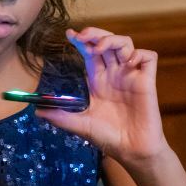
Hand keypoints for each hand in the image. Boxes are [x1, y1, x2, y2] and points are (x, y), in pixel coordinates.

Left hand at [36, 28, 170, 167]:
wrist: (131, 151)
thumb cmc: (109, 138)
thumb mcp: (80, 125)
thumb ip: (60, 117)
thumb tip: (37, 112)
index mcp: (98, 81)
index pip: (89, 52)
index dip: (81, 41)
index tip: (69, 34)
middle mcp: (114, 74)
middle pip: (107, 41)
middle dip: (95, 34)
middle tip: (83, 36)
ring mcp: (131, 76)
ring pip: (126, 43)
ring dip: (113, 40)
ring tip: (101, 48)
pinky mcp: (147, 81)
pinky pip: (148, 57)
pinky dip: (139, 54)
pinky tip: (128, 64)